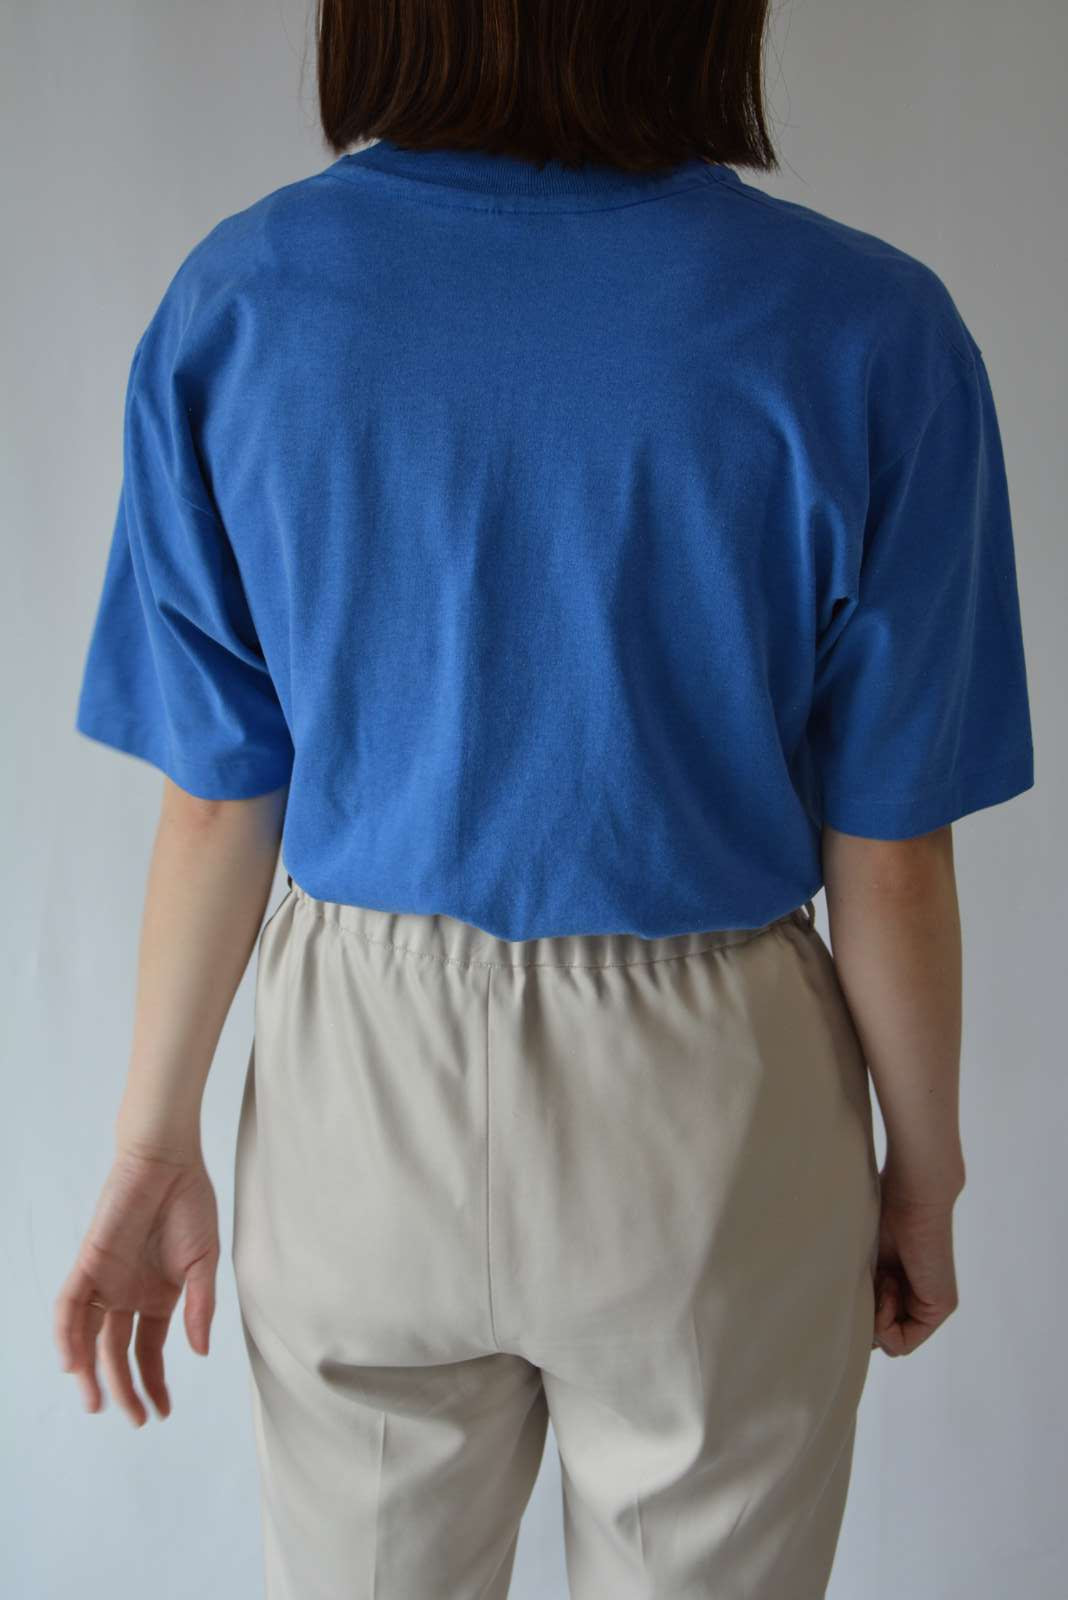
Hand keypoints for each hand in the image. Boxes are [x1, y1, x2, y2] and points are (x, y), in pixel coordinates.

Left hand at [53, 1146, 219, 1423]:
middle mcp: (127, 1296)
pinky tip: (73, 1363)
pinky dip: (66, 1334)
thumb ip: (199, 1307)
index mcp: (157, 1298)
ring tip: (97, 1404)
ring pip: (88, 1337)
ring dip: (89, 1372)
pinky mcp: (89, 1264)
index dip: (153, 1384)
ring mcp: (106, 1281)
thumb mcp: (204, 1263)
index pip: (147, 1352)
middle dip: (123, 1389)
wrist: (169, 1162)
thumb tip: (199, 1353)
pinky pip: (70, 1305)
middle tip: (135, 1418)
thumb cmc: (190, 1205)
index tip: (162, 1413)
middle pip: (117, 1353)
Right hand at [871, 1170, 961, 1356]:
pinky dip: (884, 1322)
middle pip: (882, 1337)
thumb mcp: (862, 1263)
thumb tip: (840, 1326)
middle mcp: (918, 1300)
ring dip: (875, 1316)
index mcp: (900, 1287)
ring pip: (891, 1343)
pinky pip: (902, 1343)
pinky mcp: (940, 1307)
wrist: (913, 1193)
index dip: (860, 1314)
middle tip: (868, 1281)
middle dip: (866, 1317)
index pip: (875, 1326)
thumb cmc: (882, 1213)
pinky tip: (887, 1285)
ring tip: (879, 1277)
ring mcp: (931, 1307)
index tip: (859, 1281)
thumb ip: (860, 1292)